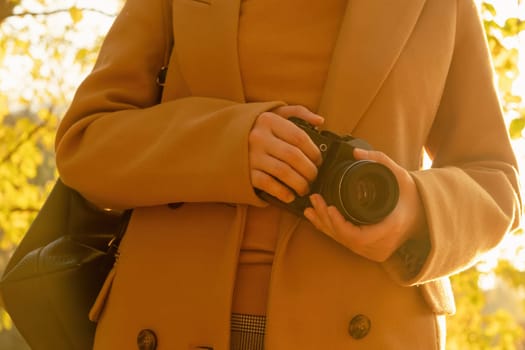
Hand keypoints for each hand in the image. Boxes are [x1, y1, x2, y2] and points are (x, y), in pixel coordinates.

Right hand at [249, 105, 323, 202]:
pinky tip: (290, 195)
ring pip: (283, 172)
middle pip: (294, 156)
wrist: (221, 139)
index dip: (314, 152)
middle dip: (309, 170)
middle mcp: (258, 137)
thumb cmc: (256, 127)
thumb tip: (320, 120)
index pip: (299, 137)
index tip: (318, 161)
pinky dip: (283, 192)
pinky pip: (268, 184)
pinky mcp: (245, 173)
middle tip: (314, 177)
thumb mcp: (274, 113)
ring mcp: (251, 156)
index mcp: (268, 120)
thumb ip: (298, 112)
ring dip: (299, 183)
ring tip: (304, 188)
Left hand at [303, 148, 426, 261]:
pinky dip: (332, 231)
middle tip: (314, 200)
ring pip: (343, 242)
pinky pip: (347, 243)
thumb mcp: (400, 174)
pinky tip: (318, 220)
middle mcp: (381, 245)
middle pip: (345, 238)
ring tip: (310, 208)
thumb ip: (379, 160)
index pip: (357, 235)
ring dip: (324, 225)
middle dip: (325, 219)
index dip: (338, 223)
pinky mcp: (370, 251)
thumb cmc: (413, 196)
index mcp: (389, 228)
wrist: (426, 215)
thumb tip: (356, 152)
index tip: (328, 207)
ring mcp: (375, 251)